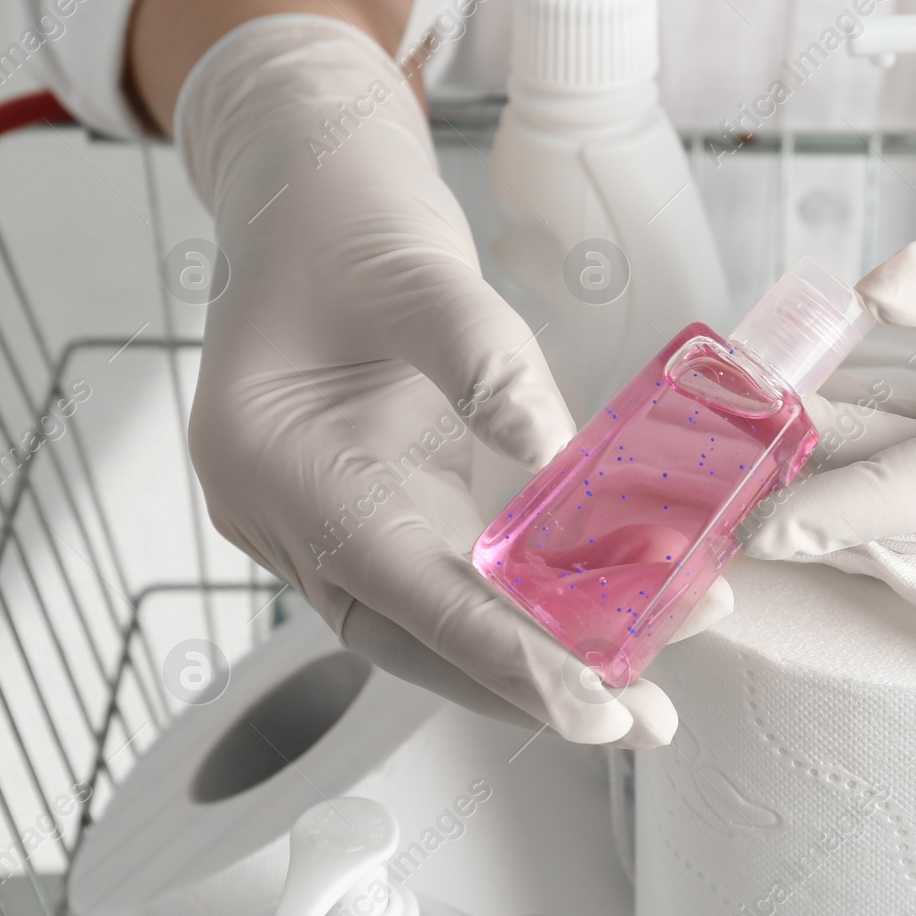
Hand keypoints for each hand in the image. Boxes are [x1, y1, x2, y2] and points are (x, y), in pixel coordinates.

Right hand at [180, 16, 726, 745]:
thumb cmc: (349, 225)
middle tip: (636, 719)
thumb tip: (558, 462)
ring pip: (431, 624)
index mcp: (276, 462)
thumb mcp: (425, 277)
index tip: (589, 699)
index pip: (400, 584)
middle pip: (414, 634)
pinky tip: (596, 625)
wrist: (314, 196)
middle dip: (527, 686)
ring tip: (639, 694)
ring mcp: (328, 518)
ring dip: (531, 662)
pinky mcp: (374, 509)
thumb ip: (487, 370)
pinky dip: (516, 610)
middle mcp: (291, 513)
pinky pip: (445, 582)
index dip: (498, 652)